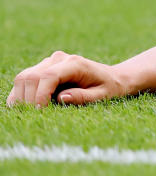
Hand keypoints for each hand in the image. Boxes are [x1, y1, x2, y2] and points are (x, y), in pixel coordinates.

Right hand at [7, 51, 126, 107]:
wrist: (113, 77)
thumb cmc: (110, 87)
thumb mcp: (102, 96)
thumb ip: (83, 97)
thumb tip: (61, 98)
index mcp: (75, 64)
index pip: (48, 76)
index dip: (39, 95)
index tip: (40, 111)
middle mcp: (59, 59)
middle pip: (31, 77)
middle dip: (28, 98)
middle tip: (34, 116)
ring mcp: (50, 62)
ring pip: (23, 77)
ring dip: (21, 96)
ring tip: (30, 113)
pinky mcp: (44, 68)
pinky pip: (25, 79)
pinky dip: (21, 93)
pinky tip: (26, 106)